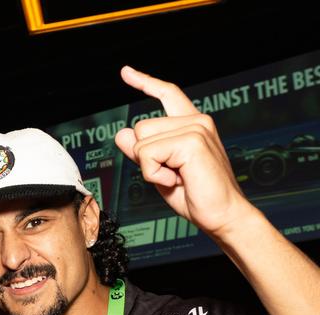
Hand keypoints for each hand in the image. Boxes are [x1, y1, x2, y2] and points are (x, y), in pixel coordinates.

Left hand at [114, 65, 250, 237]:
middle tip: (172, 175)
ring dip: (149, 167)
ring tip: (177, 178)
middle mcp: (196, 120)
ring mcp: (197, 127)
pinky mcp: (192, 141)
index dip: (145, 82)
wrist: (221, 214)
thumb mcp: (159, 171)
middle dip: (144, 157)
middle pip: (139, 127)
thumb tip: (122, 133)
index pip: (167, 94)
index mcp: (192, 124)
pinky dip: (154, 174)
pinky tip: (177, 180)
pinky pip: (147, 155)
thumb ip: (141, 151)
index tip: (126, 72)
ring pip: (141, 142)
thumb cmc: (195, 195)